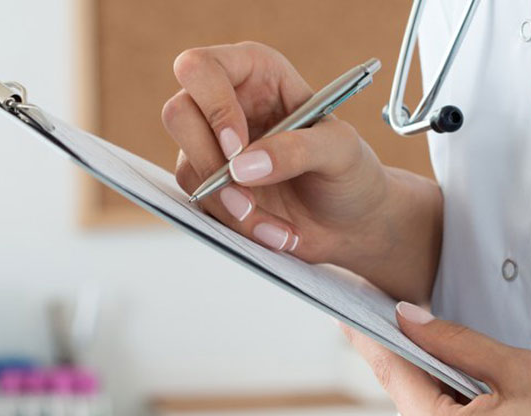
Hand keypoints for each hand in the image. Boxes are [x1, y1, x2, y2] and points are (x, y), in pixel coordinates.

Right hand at [161, 42, 441, 300]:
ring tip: (280, 226)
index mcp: (257, 73)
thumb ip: (298, 149)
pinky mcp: (212, 187)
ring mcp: (214, 147)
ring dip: (232, 206)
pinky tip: (275, 232)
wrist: (351, 222)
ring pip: (188, 169)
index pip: (203, 69)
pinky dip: (238, 226)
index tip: (237, 150)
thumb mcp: (341, 152)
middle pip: (179, 114)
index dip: (213, 106)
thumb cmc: (350, 173)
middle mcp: (227, 103)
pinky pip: (203, 205)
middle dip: (211, 163)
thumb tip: (242, 166)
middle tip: (247, 194)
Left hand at [344, 303, 530, 415]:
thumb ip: (454, 342)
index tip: (352, 319)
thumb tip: (408, 318)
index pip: (392, 374)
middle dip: (425, 376)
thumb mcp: (520, 371)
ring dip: (444, 409)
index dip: (371, 340)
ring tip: (497, 405)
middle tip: (458, 361)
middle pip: (410, 406)